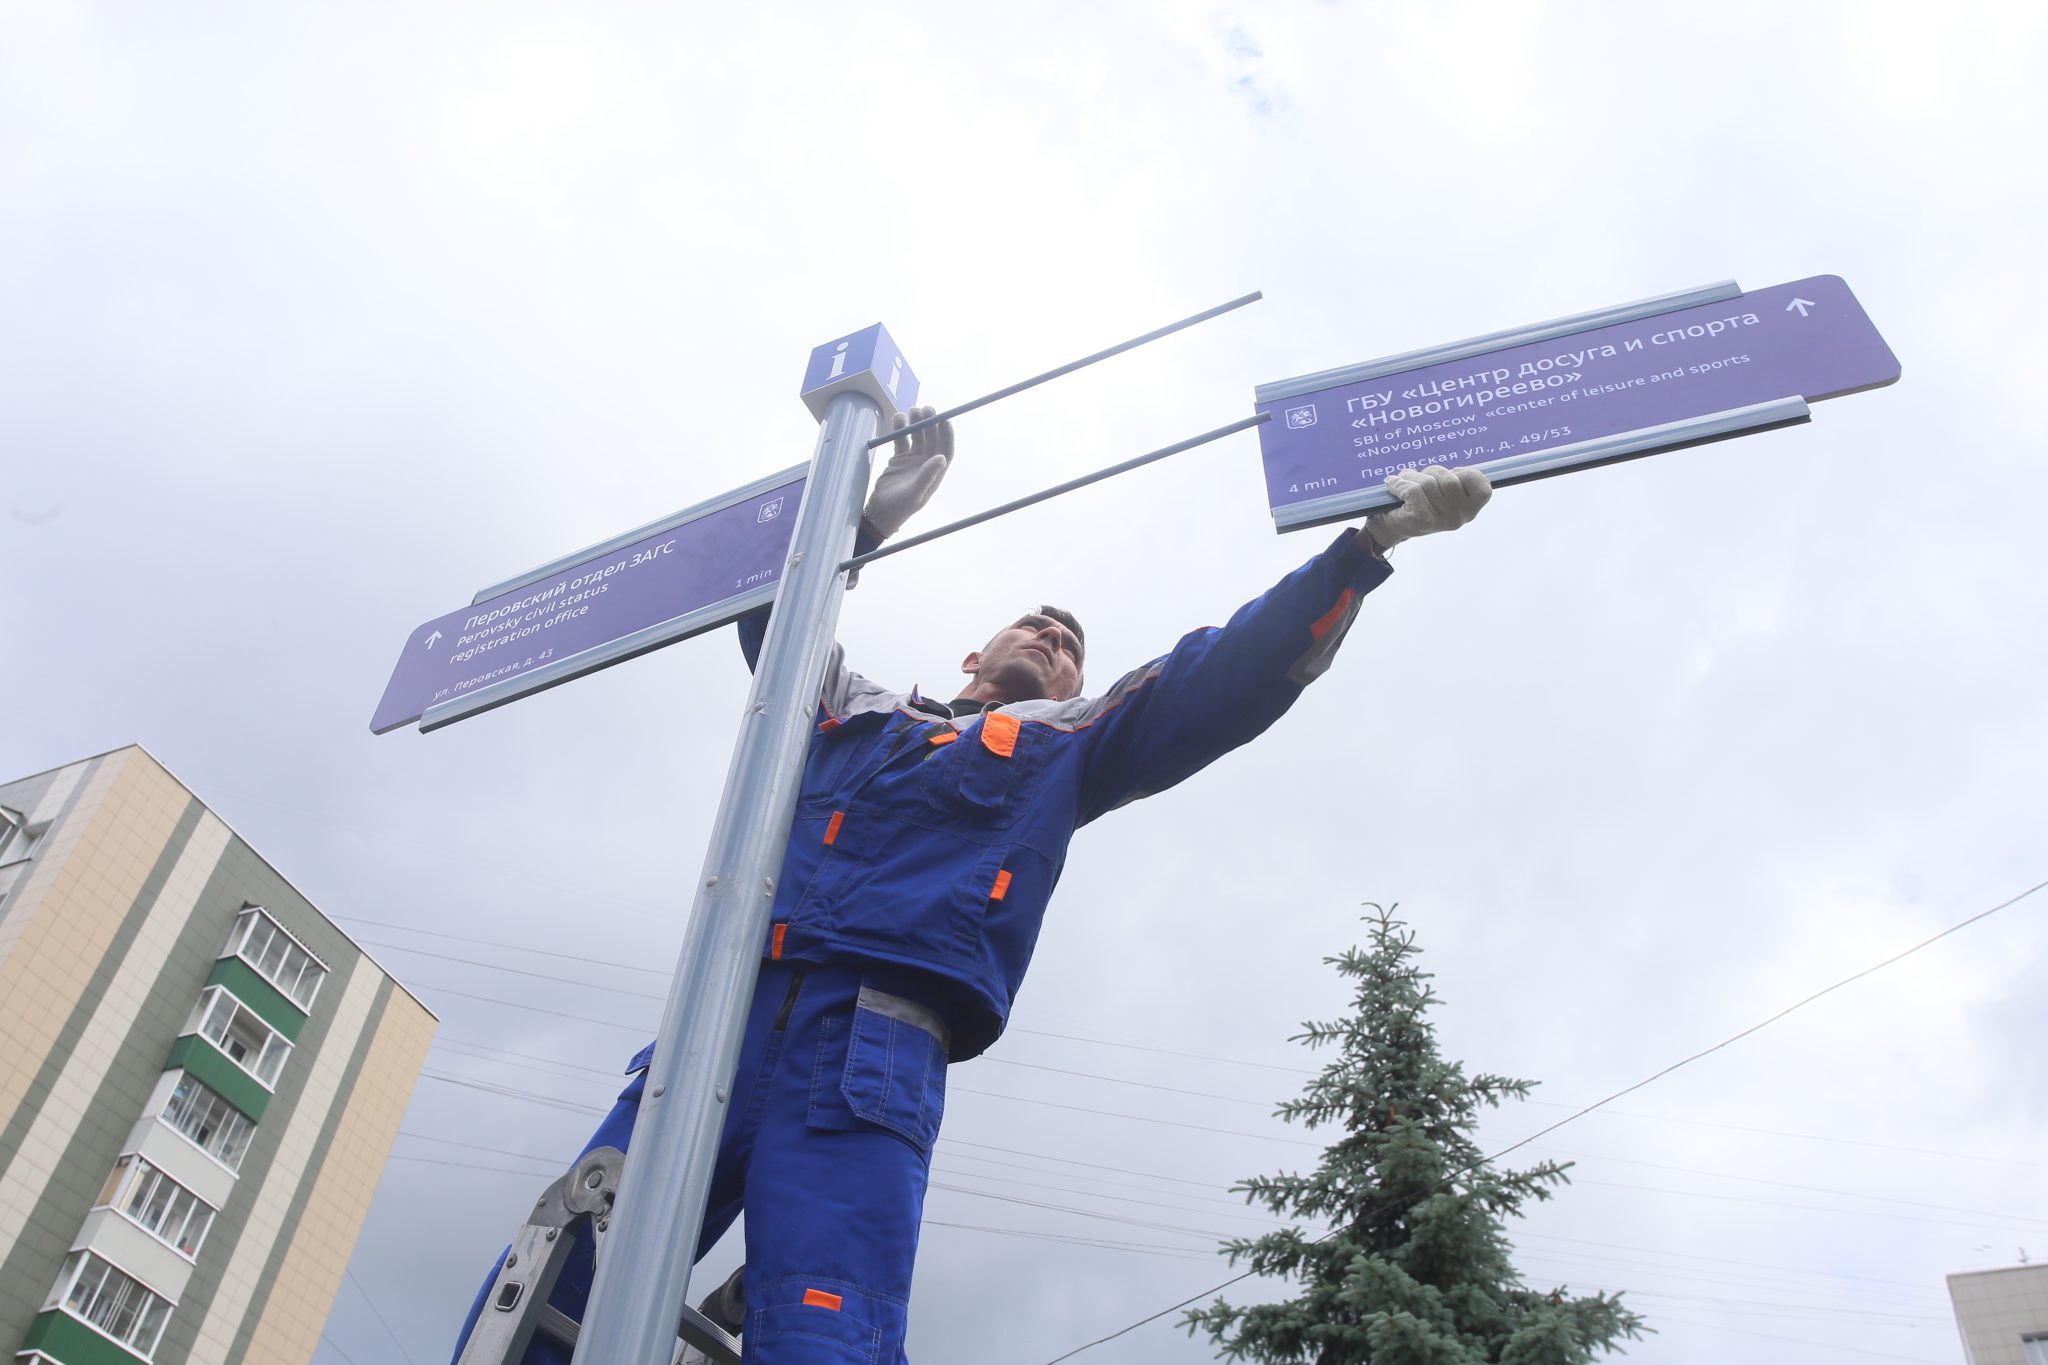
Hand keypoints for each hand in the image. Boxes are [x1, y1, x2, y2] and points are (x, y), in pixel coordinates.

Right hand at [862, 405, 952, 540]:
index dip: (947, 434)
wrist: (879, 513)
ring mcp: (913, 459)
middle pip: (932, 438)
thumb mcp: (914, 494)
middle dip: (930, 423)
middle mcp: (927, 463)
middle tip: (926, 409)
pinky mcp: (899, 458)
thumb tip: (942, 458)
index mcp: (936, 472)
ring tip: (912, 410)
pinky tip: (898, 418)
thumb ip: (928, 476)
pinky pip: (902, 439)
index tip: (945, 418)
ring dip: (916, 422)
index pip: (946, 449)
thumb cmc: (899, 508)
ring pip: (917, 436)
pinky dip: (900, 428)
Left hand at [1360, 465, 1490, 554]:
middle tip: (1419, 477)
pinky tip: (1392, 484)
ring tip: (1404, 480)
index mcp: (1470, 509)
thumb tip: (1441, 470)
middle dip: (1431, 472)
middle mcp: (1459, 517)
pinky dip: (1398, 483)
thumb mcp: (1444, 492)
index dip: (1467, 474)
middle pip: (1449, 479)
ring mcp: (1441, 520)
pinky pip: (1411, 490)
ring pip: (1428, 483)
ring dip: (1412, 476)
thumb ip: (1452, 480)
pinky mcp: (1420, 519)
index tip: (1453, 473)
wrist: (1394, 526)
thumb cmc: (1422, 503)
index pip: (1482, 487)